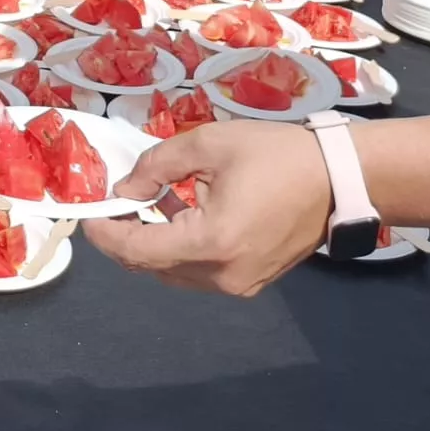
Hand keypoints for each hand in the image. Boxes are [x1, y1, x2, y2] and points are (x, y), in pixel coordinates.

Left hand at [82, 120, 332, 296]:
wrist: (339, 179)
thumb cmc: (276, 155)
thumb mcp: (210, 145)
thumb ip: (158, 166)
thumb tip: (126, 190)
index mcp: (211, 242)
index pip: (139, 251)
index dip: (107, 235)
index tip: (90, 216)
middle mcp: (222, 276)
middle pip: (153, 267)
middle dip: (127, 237)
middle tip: (117, 203)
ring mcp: (239, 285)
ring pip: (175, 273)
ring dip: (154, 243)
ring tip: (150, 203)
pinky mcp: (251, 283)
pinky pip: (200, 273)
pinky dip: (181, 249)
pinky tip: (182, 216)